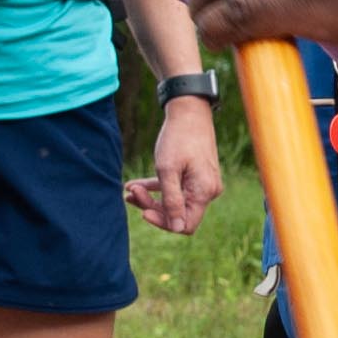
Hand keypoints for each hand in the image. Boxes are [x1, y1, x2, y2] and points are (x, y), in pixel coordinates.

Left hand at [127, 97, 226, 234]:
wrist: (189, 110)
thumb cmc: (178, 138)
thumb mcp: (168, 170)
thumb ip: (171, 201)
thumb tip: (176, 228)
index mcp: (204, 192)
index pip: (184, 224)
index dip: (163, 222)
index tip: (143, 212)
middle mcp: (207, 191)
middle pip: (178, 212)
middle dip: (152, 206)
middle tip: (132, 192)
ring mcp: (202, 183)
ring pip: (174, 200)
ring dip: (151, 197)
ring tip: (130, 189)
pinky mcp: (196, 175)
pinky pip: (177, 188)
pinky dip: (157, 187)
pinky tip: (137, 184)